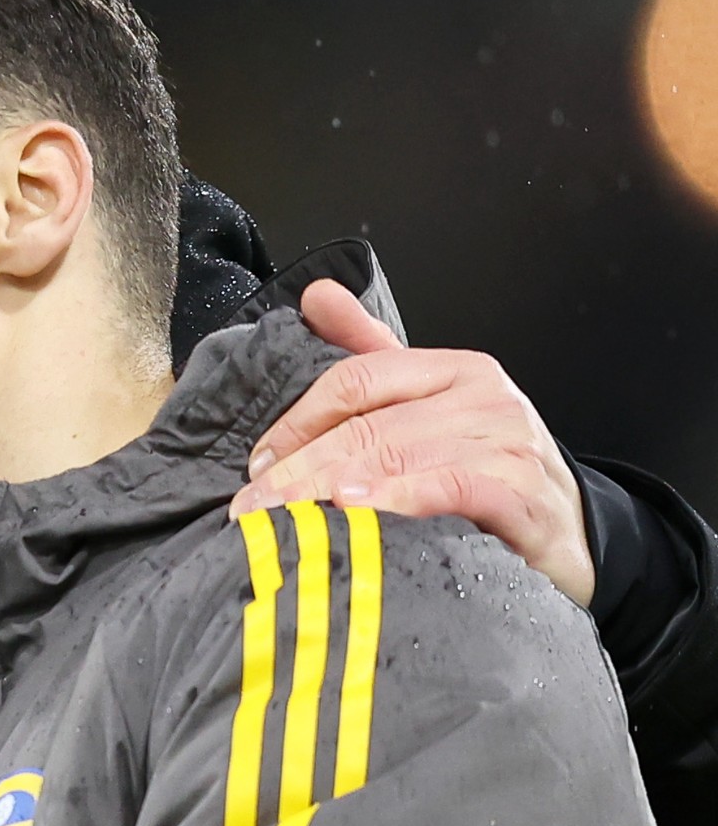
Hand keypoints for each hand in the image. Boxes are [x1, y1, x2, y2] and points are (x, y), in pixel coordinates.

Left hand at [236, 279, 593, 606]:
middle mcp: (485, 399)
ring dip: (333, 489)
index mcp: (454, 370)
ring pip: (401, 457)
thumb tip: (316, 295)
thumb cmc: (488, 469)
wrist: (571, 530)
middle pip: (371, 426)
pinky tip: (359, 514)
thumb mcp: (430, 405)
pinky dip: (399, 499)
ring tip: (289, 516)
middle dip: (302, 467)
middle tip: (254, 505)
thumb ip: (370, 352)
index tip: (259, 462)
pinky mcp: (525, 494)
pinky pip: (451, 489)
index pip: (358, 377)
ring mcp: (509, 444)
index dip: (299, 419)